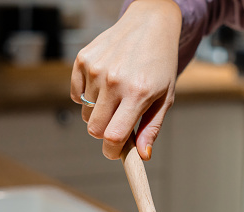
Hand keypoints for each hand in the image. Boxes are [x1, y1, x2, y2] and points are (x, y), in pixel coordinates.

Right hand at [71, 0, 181, 159]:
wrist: (150, 25)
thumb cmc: (160, 64)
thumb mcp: (165, 97)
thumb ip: (152, 128)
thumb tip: (143, 155)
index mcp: (137, 94)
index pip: (113, 136)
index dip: (112, 151)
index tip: (115, 152)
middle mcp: (113, 81)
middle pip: (94, 129)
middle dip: (105, 133)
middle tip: (118, 123)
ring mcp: (95, 69)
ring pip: (86, 112)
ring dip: (99, 112)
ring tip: (116, 95)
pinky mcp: (83, 59)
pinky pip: (77, 94)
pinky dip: (88, 96)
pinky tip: (104, 84)